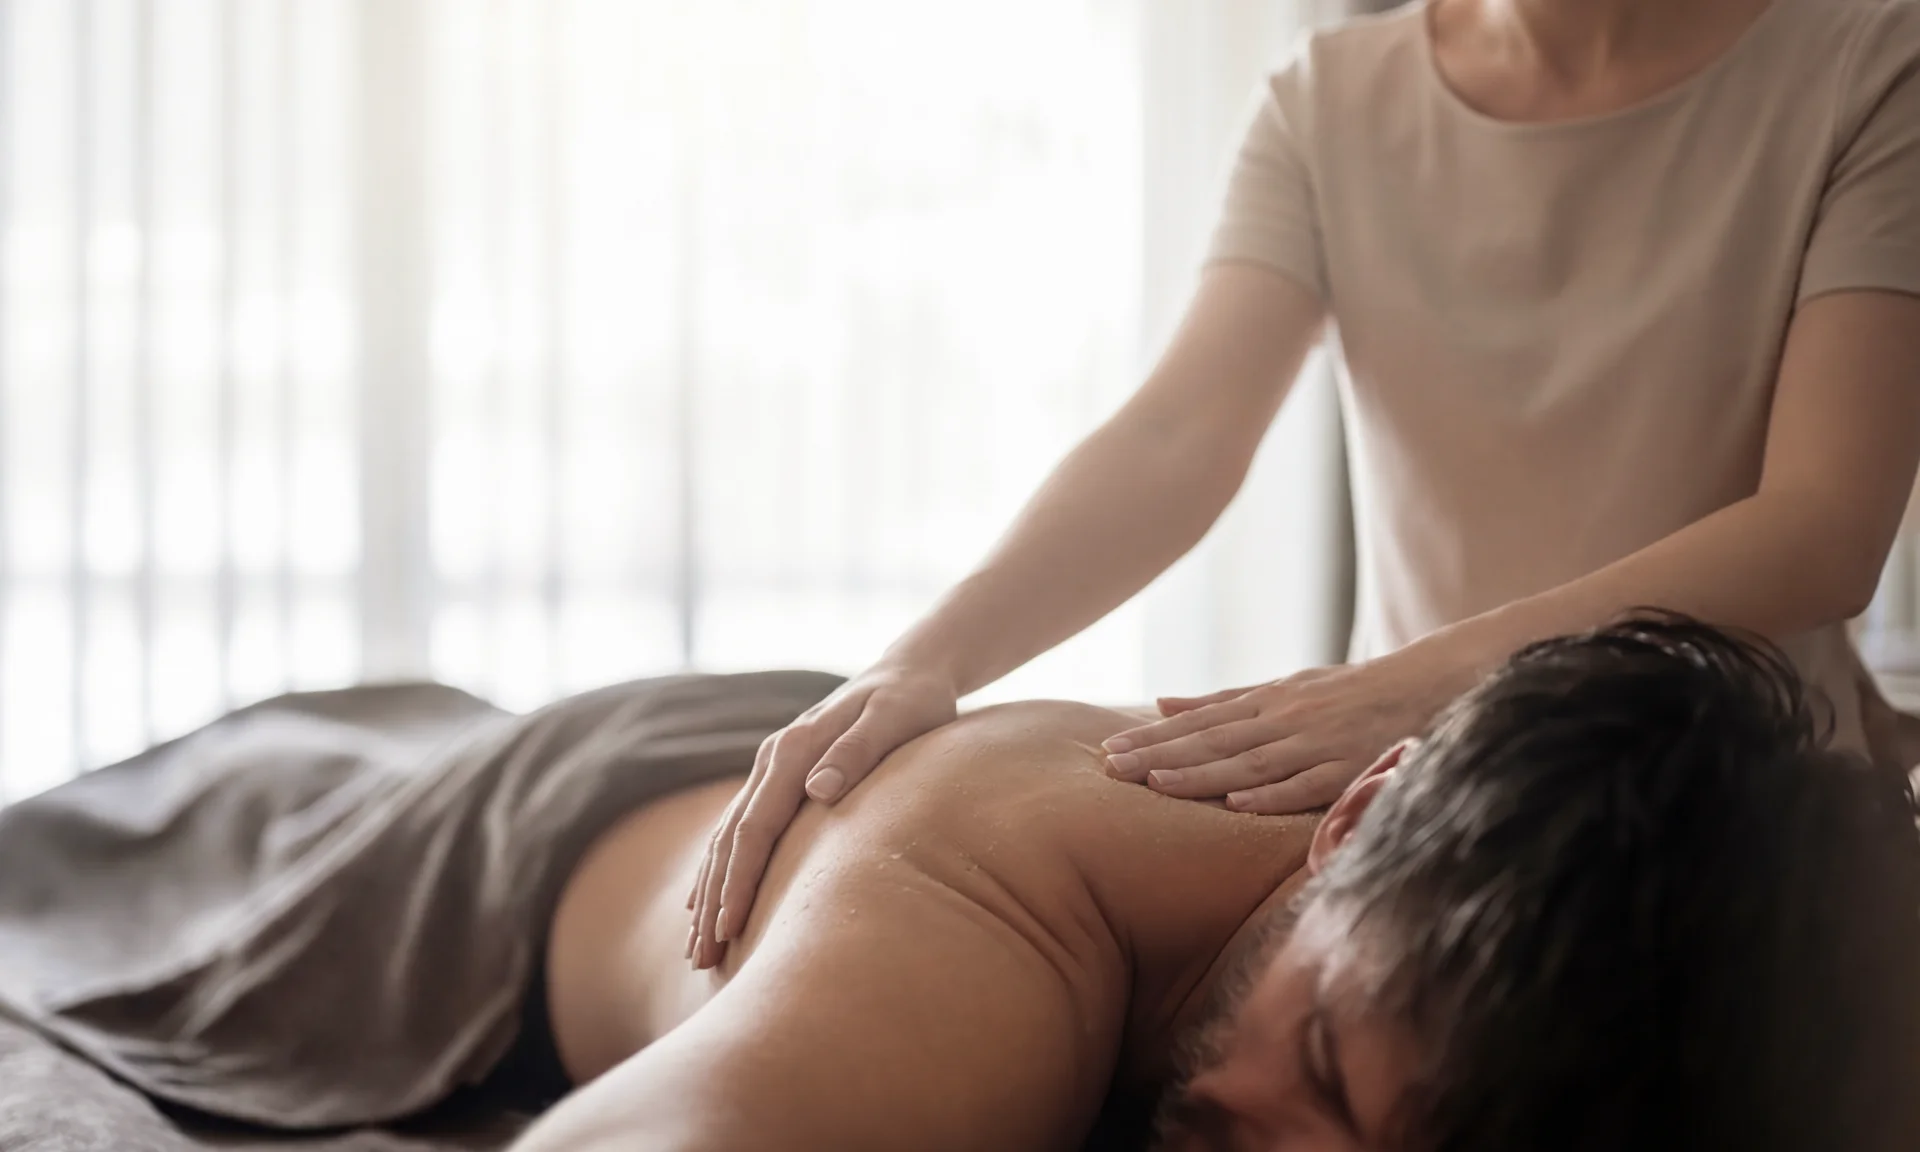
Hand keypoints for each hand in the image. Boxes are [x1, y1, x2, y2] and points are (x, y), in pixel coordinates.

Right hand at [687, 662, 958, 968]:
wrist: (909, 670)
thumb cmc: (911, 700)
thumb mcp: (896, 718)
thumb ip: (858, 751)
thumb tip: (817, 789)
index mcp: (794, 749)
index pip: (755, 828)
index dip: (738, 881)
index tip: (728, 929)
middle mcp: (772, 759)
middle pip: (730, 841)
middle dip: (713, 902)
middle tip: (701, 961)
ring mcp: (772, 768)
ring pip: (726, 839)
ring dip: (709, 893)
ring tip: (697, 949)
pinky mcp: (781, 777)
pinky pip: (739, 829)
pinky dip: (718, 869)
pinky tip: (704, 903)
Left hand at [1101, 655, 1447, 813]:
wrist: (1427, 687)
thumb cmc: (1346, 693)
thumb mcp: (1282, 687)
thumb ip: (1223, 699)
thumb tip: (1160, 702)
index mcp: (1267, 701)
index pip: (1199, 721)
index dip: (1153, 737)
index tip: (1109, 751)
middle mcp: (1285, 719)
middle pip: (1213, 740)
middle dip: (1160, 755)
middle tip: (1113, 769)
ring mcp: (1316, 745)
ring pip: (1249, 763)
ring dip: (1201, 774)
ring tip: (1156, 784)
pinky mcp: (1349, 769)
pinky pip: (1306, 785)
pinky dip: (1271, 795)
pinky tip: (1236, 804)